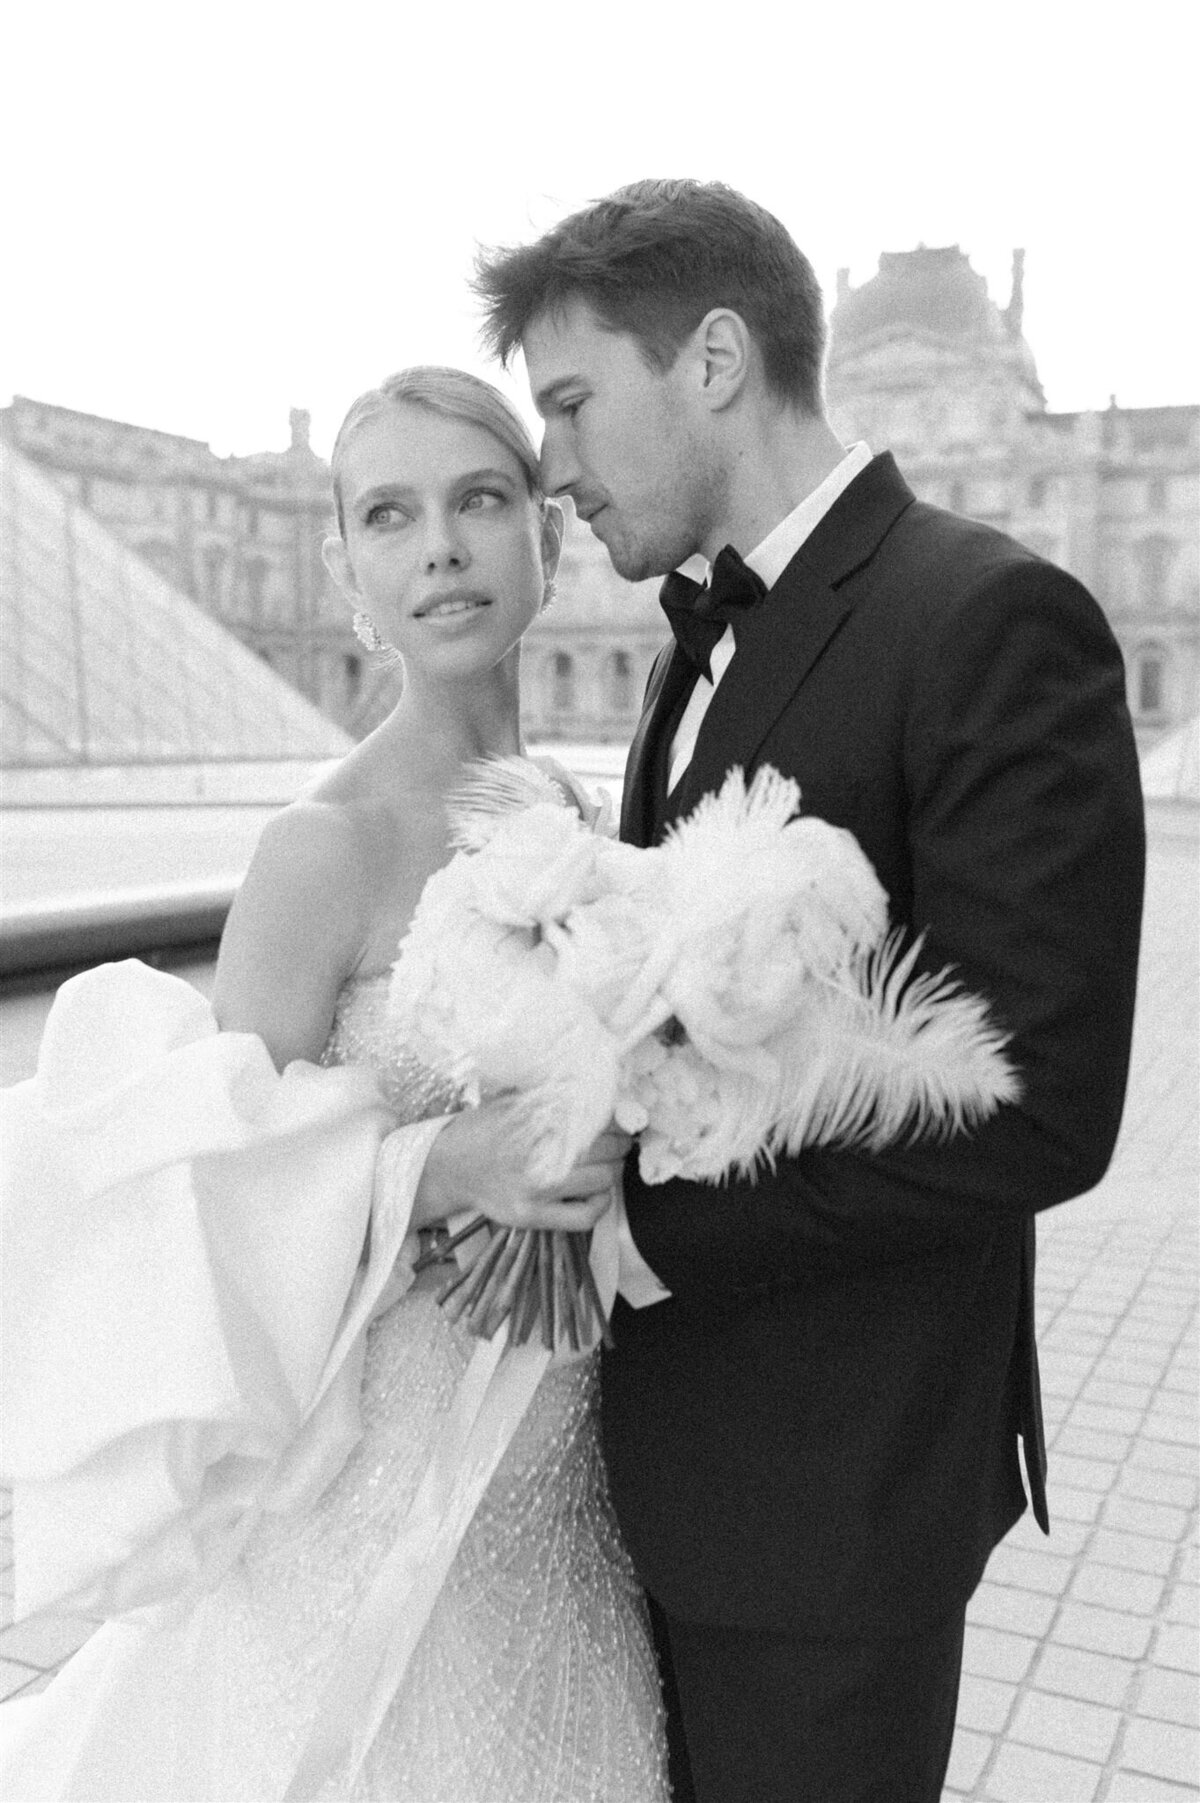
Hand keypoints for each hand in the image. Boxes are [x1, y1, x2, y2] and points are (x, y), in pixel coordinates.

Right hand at [413, 1100, 628, 1233]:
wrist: (449, 1166)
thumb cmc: (484, 1130)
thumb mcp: (513, 1102)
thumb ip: (550, 1099)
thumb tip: (595, 1091)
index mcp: (535, 1122)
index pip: (595, 1120)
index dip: (615, 1122)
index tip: (620, 1122)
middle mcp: (536, 1155)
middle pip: (603, 1149)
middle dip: (618, 1144)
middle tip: (621, 1141)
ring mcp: (534, 1190)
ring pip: (600, 1180)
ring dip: (612, 1170)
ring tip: (609, 1164)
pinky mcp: (530, 1216)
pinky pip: (584, 1216)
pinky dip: (600, 1204)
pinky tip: (598, 1193)